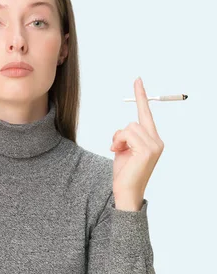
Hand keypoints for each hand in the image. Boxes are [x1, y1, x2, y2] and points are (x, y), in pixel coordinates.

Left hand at [110, 77, 164, 201]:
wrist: (126, 193)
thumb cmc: (124, 174)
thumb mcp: (124, 150)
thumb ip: (127, 137)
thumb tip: (123, 130)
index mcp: (153, 141)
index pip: (147, 114)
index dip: (141, 97)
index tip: (137, 80)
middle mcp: (157, 142)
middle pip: (135, 121)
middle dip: (121, 134)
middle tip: (116, 148)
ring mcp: (154, 146)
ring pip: (129, 127)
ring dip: (119, 139)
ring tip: (118, 152)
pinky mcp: (147, 150)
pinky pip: (127, 134)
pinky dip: (119, 142)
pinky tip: (118, 153)